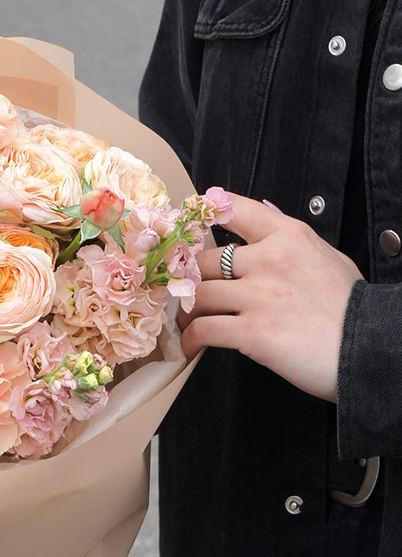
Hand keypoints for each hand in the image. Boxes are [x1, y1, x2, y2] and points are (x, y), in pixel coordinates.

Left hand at [180, 193, 362, 401]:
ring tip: (186, 325)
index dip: (204, 214)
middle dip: (189, 280)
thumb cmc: (352, 308)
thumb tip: (267, 216)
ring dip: (185, 313)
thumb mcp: (328, 258)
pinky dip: (191, 339)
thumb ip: (293, 243)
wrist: (371, 347)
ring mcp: (260, 295)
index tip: (187, 226)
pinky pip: (204, 330)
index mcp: (289, 236)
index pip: (236, 209)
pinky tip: (192, 347)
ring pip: (199, 295)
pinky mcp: (253, 331)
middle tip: (185, 295)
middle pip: (205, 260)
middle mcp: (270, 260)